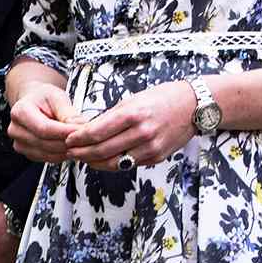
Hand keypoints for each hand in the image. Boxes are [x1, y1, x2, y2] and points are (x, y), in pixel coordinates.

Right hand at [6, 80, 83, 162]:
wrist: (35, 103)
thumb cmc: (44, 98)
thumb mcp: (57, 97)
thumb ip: (68, 112)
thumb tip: (80, 126)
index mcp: (20, 112)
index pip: (44, 128)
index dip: (65, 132)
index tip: (82, 131)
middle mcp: (16, 130)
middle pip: (47, 144)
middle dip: (69, 142)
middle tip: (86, 137)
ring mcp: (21, 144)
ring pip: (50, 154)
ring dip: (68, 150)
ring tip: (79, 140)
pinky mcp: (29, 154)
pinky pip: (50, 159)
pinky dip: (63, 154)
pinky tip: (70, 145)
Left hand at [64, 80, 196, 170]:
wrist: (194, 106)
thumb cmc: (160, 98)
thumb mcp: (132, 100)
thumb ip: (112, 116)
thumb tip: (87, 129)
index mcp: (132, 114)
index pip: (96, 132)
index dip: (78, 138)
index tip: (67, 139)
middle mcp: (141, 133)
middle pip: (103, 150)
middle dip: (82, 153)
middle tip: (70, 152)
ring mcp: (151, 148)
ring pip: (115, 163)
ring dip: (95, 162)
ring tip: (83, 158)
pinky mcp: (157, 157)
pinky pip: (130, 164)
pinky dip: (114, 164)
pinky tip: (103, 160)